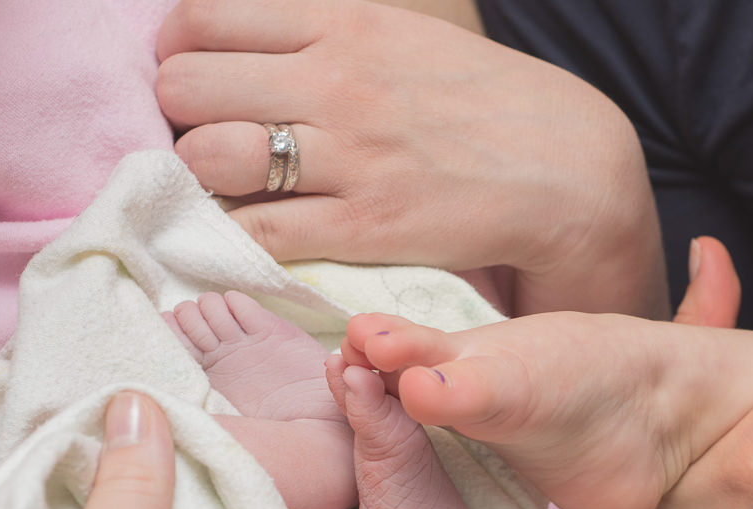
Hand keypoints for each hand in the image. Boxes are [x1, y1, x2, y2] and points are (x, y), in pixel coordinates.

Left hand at [156, 0, 667, 317]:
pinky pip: (254, 232)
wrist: (570, 168)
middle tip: (211, 146)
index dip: (182, 56)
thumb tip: (253, 50)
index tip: (201, 85)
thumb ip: (328, 37)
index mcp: (343, 23)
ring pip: (206, 157)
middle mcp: (336, 79)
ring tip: (228, 196)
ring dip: (199, 182)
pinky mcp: (364, 225)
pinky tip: (247, 242)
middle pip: (186, 86)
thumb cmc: (482, 105)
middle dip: (182, 120)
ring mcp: (348, 155)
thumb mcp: (403, 37)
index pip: (204, 19)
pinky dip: (232, 241)